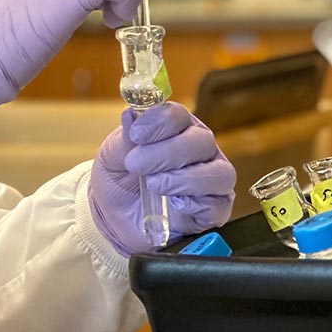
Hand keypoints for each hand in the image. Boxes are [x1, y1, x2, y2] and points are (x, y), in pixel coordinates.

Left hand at [89, 102, 235, 255]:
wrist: (115, 217)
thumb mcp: (112, 156)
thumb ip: (124, 138)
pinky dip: (197, 204)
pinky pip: (218, 206)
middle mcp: (199, 150)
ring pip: (219, 172)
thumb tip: (131, 114)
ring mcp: (210, 180)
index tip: (136, 134)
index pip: (178, 115)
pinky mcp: (213, 211)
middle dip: (167, 152)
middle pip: (202, 141)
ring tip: (153, 185)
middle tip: (136, 164)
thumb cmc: (118, 178)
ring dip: (184, 179)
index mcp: (175, 129)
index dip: (159, 121)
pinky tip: (175, 204)